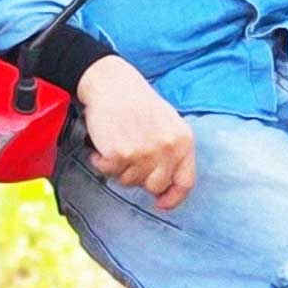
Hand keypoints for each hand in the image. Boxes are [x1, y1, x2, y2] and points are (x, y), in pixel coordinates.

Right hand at [78, 55, 195, 210]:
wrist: (112, 84)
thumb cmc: (138, 104)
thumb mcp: (168, 125)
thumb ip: (172, 154)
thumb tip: (165, 190)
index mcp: (184, 141)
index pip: (186, 182)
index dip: (174, 198)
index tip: (160, 204)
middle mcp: (168, 149)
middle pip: (154, 186)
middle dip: (140, 178)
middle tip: (130, 157)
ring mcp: (145, 153)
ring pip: (128, 181)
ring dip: (119, 168)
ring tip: (118, 142)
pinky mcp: (121, 154)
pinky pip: (109, 172)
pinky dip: (102, 162)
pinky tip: (104, 145)